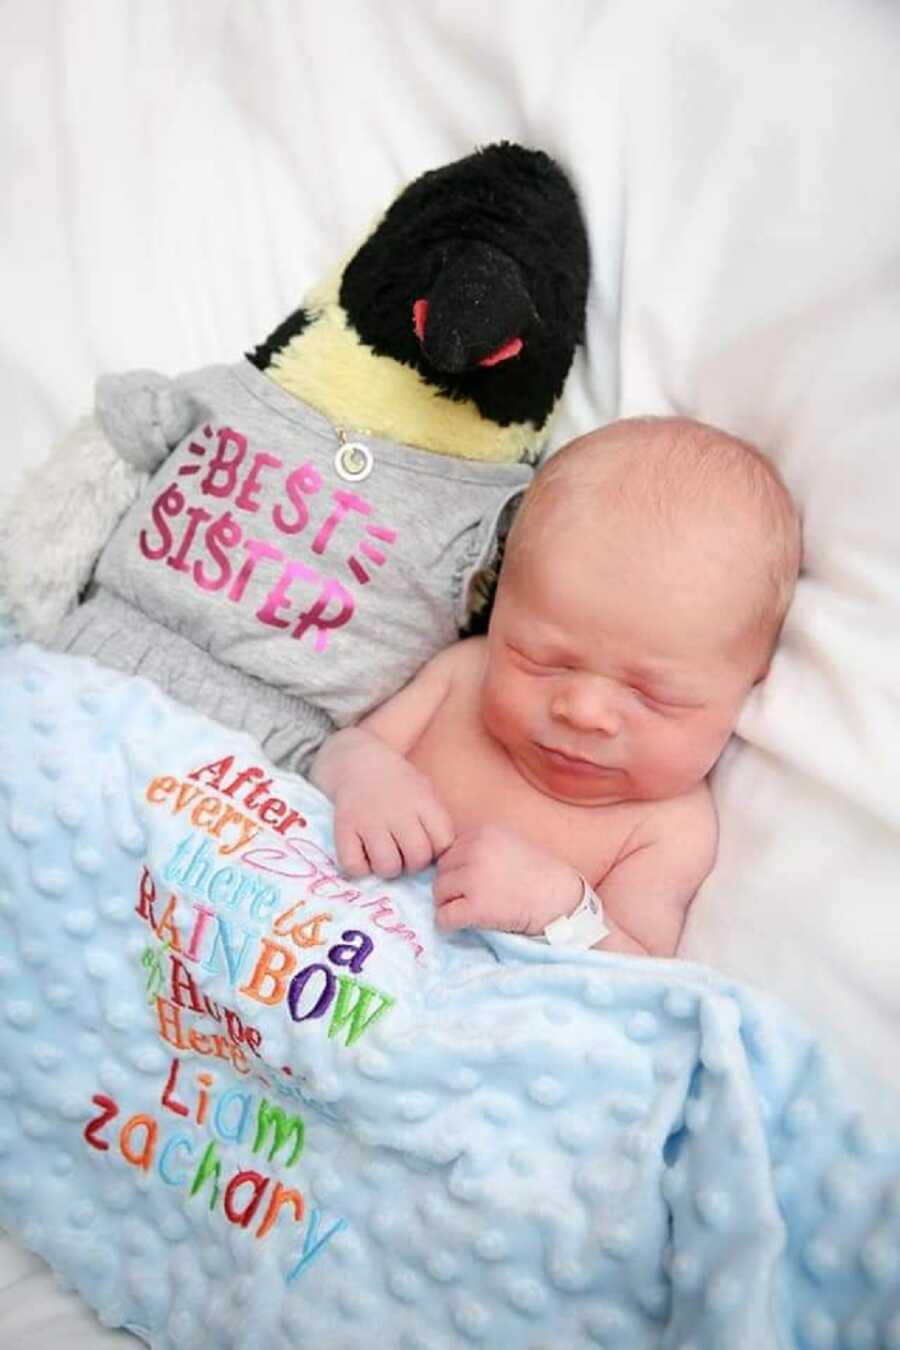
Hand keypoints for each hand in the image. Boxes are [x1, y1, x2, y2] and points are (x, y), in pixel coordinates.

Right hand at [319, 729, 453, 878]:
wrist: (357, 761)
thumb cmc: (396, 785)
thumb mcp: (424, 791)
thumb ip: (435, 820)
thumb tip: (441, 859)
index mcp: (422, 800)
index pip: (443, 841)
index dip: (437, 850)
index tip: (426, 844)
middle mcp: (397, 810)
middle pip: (418, 857)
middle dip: (413, 863)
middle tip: (404, 853)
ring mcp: (368, 819)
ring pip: (388, 866)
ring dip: (388, 868)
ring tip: (384, 855)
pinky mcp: (343, 828)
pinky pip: (354, 866)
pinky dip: (359, 868)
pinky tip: (362, 855)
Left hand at [433, 825, 582, 935]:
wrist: (561, 901)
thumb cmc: (538, 877)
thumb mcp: (508, 845)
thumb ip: (480, 848)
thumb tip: (445, 864)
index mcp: (483, 833)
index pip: (449, 851)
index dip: (459, 869)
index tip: (476, 882)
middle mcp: (475, 851)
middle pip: (441, 870)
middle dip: (452, 886)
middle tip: (473, 899)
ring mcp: (474, 878)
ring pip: (438, 892)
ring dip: (450, 904)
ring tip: (472, 910)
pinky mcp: (475, 906)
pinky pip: (443, 917)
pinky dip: (449, 924)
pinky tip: (466, 924)